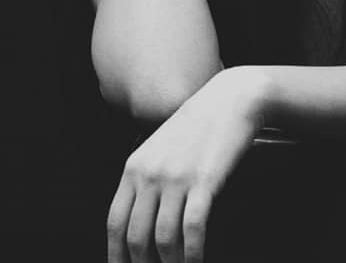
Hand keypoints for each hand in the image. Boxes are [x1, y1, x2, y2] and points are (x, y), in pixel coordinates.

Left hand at [106, 68, 267, 262]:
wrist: (230, 99)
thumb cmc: (199, 124)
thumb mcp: (161, 146)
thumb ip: (147, 177)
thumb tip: (143, 219)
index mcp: (134, 167)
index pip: (115, 223)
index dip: (116, 255)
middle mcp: (150, 174)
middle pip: (136, 236)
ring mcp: (176, 177)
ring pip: (163, 238)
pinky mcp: (203, 180)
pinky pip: (192, 228)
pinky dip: (194, 253)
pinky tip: (198, 261)